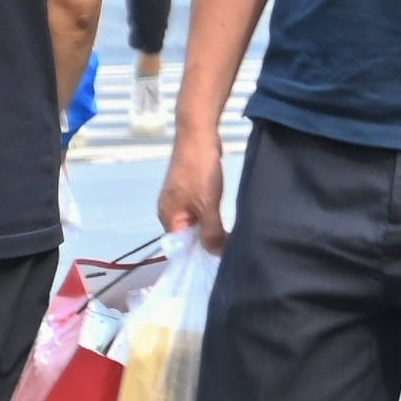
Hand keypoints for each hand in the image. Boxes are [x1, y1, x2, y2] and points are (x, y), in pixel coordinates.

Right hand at [159, 123, 225, 253]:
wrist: (199, 135)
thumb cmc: (199, 171)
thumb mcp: (206, 205)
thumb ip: (210, 231)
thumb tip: (216, 255)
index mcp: (168, 217)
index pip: (180, 248)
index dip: (198, 257)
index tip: (218, 266)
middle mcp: (171, 211)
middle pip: (189, 237)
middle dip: (207, 244)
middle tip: (231, 255)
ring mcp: (181, 200)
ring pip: (197, 223)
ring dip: (212, 230)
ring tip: (232, 242)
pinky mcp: (192, 190)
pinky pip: (202, 211)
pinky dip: (213, 217)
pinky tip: (229, 222)